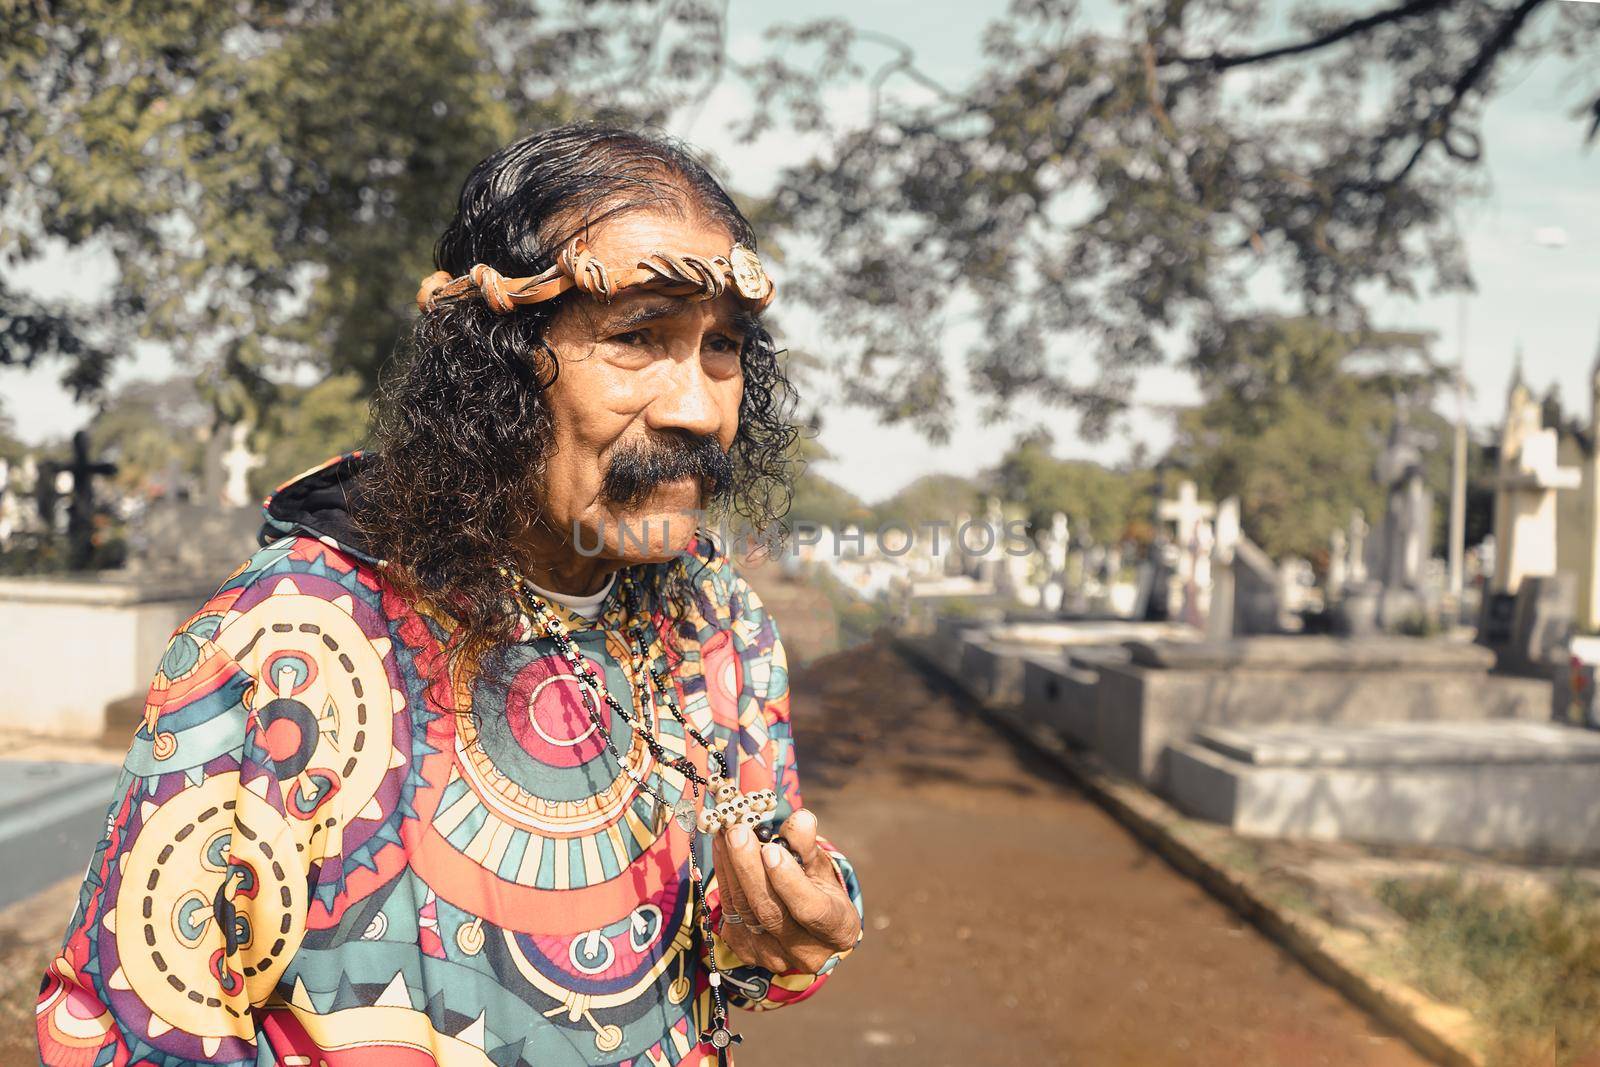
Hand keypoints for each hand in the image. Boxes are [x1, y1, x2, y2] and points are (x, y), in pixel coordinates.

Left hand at [710, 808, 860, 974]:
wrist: (800, 919)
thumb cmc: (817, 886)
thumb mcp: (819, 864)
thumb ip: (807, 844)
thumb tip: (800, 819)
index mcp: (837, 929)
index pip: (811, 909)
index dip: (788, 881)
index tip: (770, 849)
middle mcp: (807, 952)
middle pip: (770, 912)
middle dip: (750, 869)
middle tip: (738, 833)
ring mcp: (773, 956)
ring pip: (745, 911)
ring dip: (731, 868)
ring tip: (726, 834)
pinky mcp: (746, 950)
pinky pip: (729, 912)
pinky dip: (724, 878)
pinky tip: (722, 851)